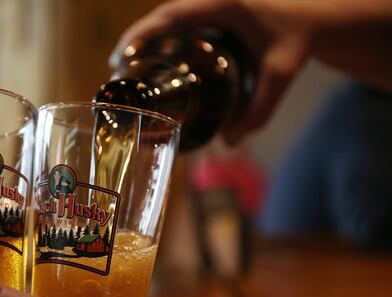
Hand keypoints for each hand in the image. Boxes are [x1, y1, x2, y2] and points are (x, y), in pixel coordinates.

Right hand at [110, 0, 391, 143]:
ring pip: (171, 15)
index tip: (122, 54)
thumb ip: (259, 111)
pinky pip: (182, 18)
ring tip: (128, 62)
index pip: (173, 15)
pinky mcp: (216, 9)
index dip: (142, 33)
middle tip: (118, 65)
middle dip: (137, 36)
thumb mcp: (280, 75)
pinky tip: (155, 53)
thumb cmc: (300, 38)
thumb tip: (231, 142)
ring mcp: (213, 3)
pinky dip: (163, 33)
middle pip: (164, 14)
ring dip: (148, 34)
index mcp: (224, 3)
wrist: (318, 17)